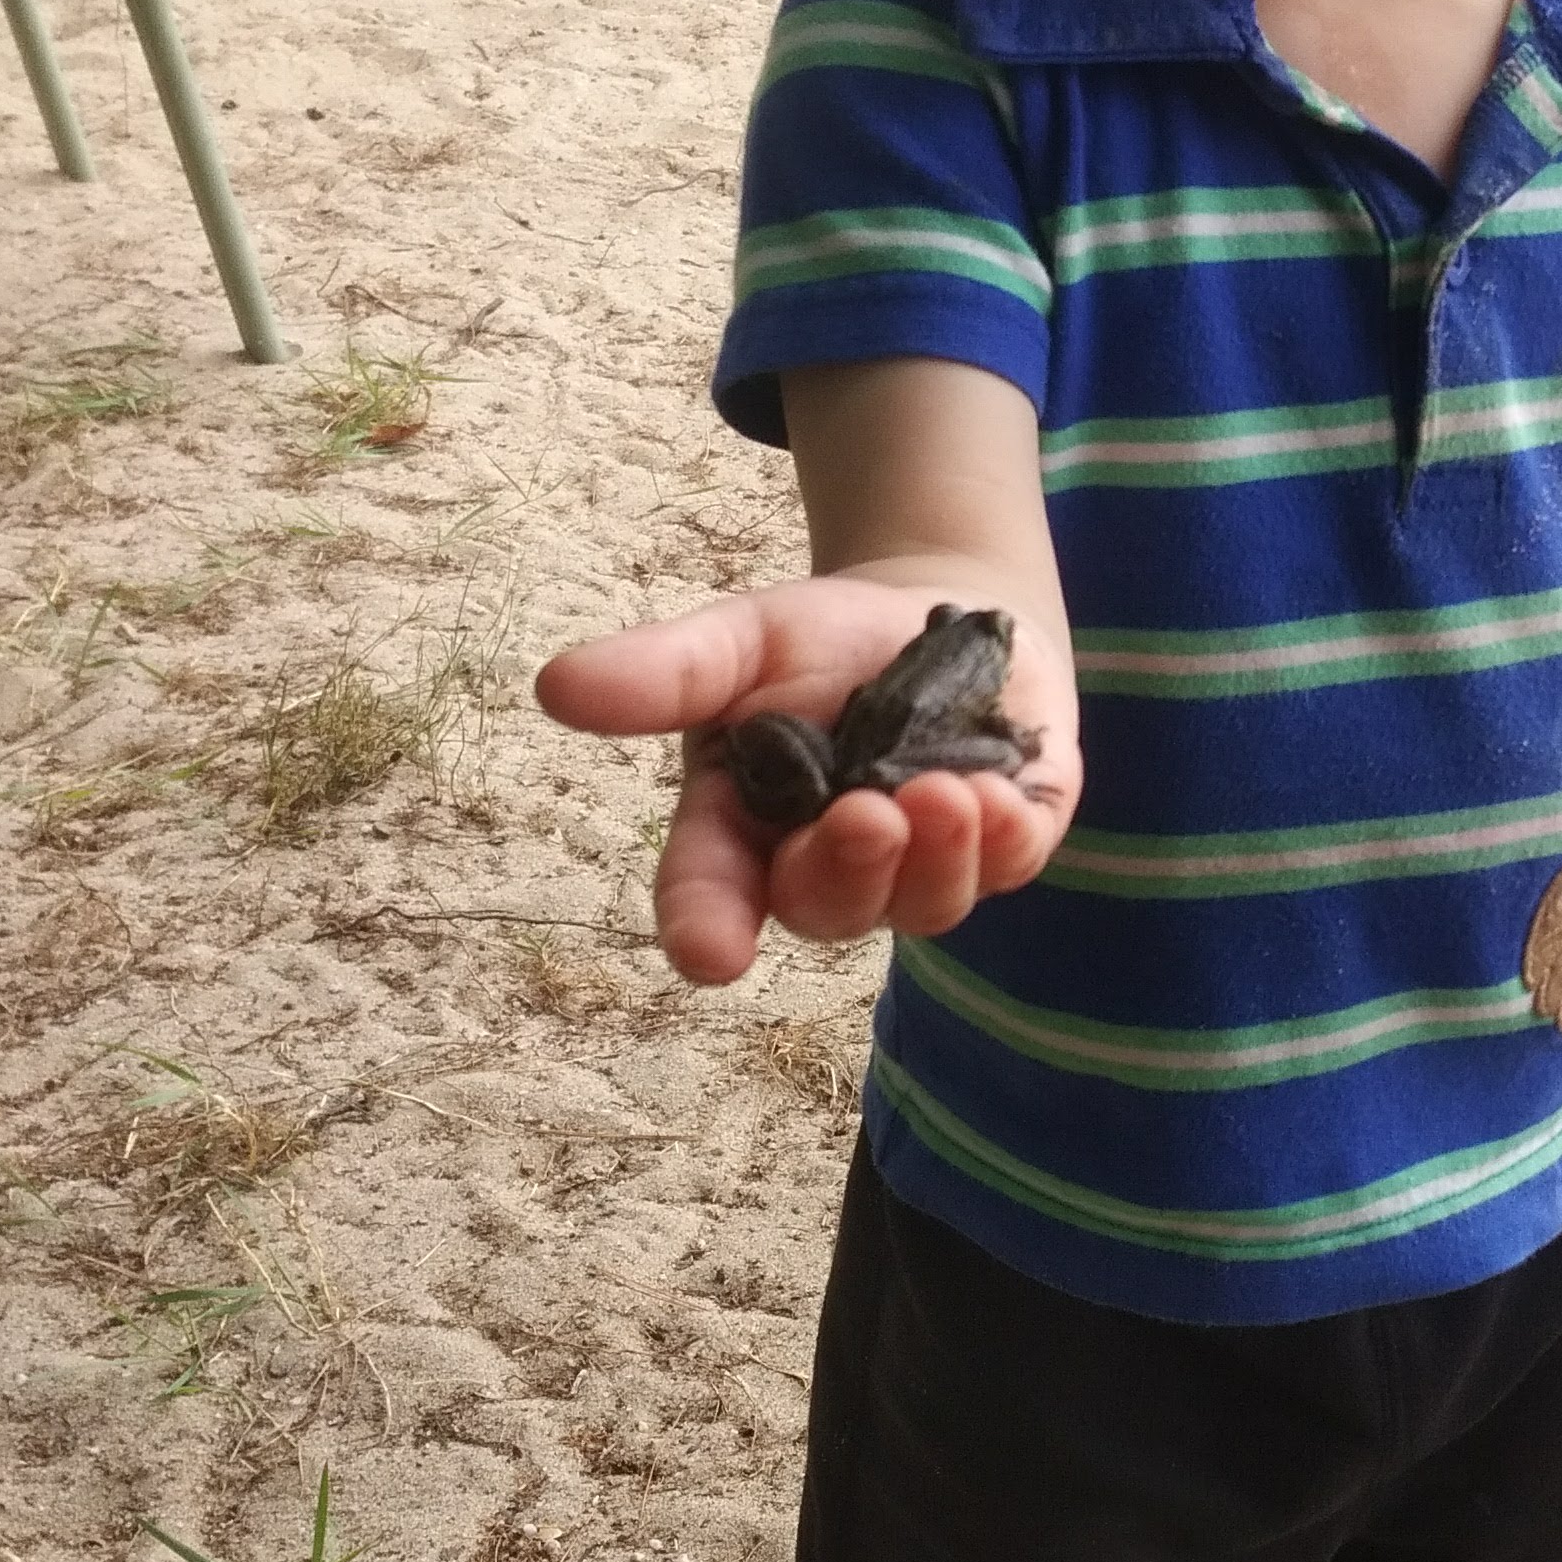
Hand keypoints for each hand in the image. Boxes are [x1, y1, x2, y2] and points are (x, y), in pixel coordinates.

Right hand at [535, 579, 1080, 983]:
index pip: (709, 897)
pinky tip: (1001, 798)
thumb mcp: (738, 644)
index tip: (712, 953)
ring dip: (934, 858)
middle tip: (865, 816)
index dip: (707, 927)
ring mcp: (921, 867)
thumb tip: (555, 686)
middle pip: (827, 907)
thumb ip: (664, 674)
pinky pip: (1006, 867)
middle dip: (845, 871)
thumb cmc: (818, 643)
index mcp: (743, 833)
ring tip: (944, 793)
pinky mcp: (1003, 846)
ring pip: (923, 903)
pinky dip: (1004, 840)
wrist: (938, 608)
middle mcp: (828, 869)